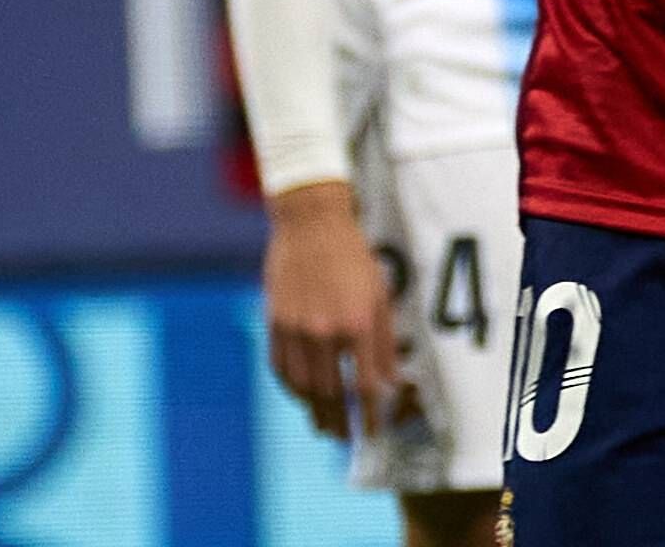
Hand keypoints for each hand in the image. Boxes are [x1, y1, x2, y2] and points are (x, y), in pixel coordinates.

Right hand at [262, 181, 403, 439]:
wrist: (311, 228)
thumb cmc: (353, 260)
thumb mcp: (380, 297)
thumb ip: (384, 344)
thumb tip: (390, 383)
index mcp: (358, 323)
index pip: (365, 384)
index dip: (370, 414)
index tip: (373, 431)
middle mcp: (325, 331)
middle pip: (330, 393)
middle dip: (339, 420)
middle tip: (345, 436)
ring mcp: (295, 330)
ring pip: (302, 386)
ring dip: (313, 411)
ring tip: (324, 425)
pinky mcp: (274, 325)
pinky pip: (281, 369)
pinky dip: (292, 389)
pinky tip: (302, 397)